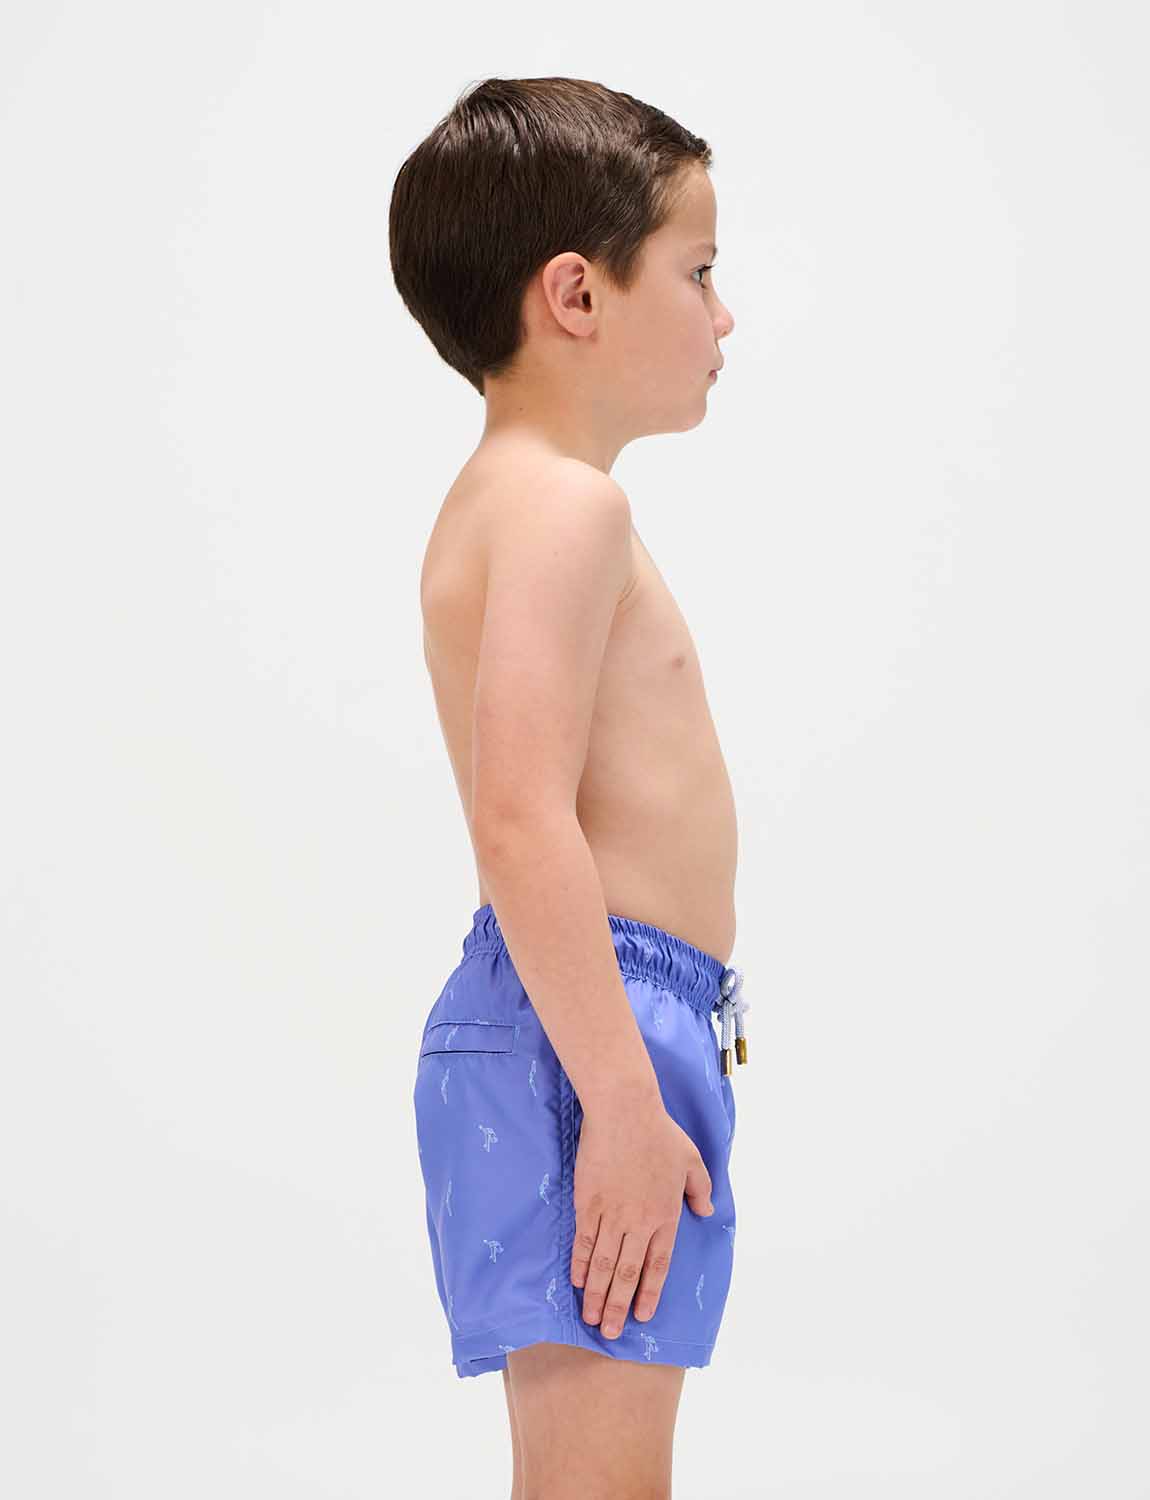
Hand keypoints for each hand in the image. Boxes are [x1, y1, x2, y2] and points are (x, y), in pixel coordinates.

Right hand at [570, 1096, 713, 1337]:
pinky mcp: (588, 1202)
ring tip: (591, 1318)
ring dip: (598, 1294)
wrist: (624, 1111)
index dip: (649, 1293)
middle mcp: (639, 1221)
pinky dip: (581, 1263)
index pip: (658, 1265)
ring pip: (605, 1264)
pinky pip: (585, 1241)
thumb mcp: (692, 1160)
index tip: (642, 1317)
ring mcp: (612, 1213)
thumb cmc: (660, 1132)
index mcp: (666, 1214)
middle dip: (619, 1306)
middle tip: (610, 1333)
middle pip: (628, 1273)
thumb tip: (706, 1212)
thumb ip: (701, 1189)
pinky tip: (578, 1282)